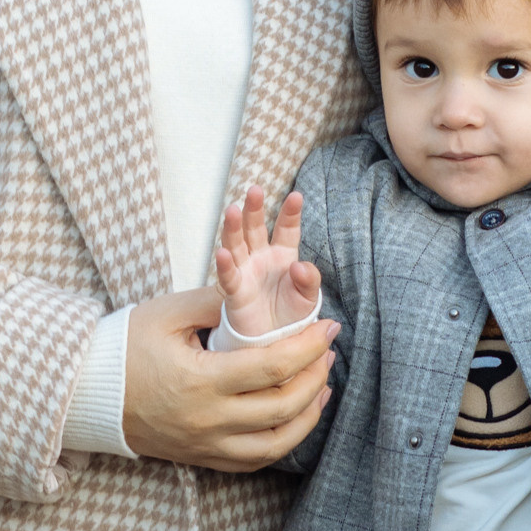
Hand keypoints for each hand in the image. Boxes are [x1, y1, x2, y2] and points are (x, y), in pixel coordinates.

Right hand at [122, 284, 336, 471]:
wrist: (84, 393)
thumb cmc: (123, 347)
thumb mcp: (167, 313)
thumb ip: (217, 300)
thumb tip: (261, 290)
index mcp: (200, 381)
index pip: (273, 366)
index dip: (309, 346)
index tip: (327, 327)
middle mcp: (207, 421)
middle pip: (284, 407)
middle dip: (316, 376)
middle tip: (328, 350)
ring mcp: (205, 446)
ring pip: (277, 444)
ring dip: (309, 415)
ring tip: (322, 385)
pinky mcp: (201, 458)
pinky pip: (254, 461)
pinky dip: (283, 441)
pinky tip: (296, 417)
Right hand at [214, 185, 321, 336]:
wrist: (275, 340)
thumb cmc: (292, 314)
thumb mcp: (308, 297)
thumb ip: (309, 280)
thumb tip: (299, 266)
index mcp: (284, 255)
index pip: (287, 229)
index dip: (290, 213)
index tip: (296, 197)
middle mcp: (261, 257)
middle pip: (255, 228)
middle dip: (254, 209)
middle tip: (255, 190)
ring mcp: (246, 271)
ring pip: (237, 244)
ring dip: (233, 228)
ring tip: (232, 210)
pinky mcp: (235, 291)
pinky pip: (228, 276)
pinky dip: (224, 265)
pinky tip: (221, 253)